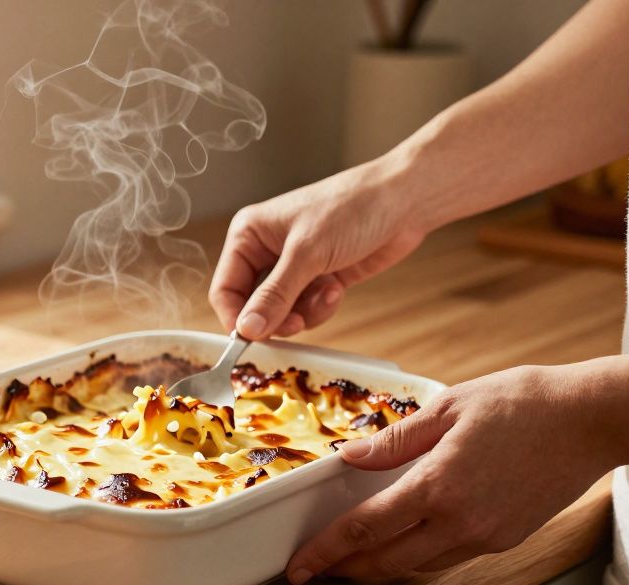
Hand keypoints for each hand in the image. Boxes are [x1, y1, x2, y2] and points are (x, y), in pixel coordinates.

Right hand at [209, 158, 430, 339]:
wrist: (404, 201)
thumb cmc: (352, 207)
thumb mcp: (307, 253)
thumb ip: (275, 295)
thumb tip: (247, 329)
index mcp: (248, 235)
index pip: (224, 289)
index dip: (237, 318)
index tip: (253, 339)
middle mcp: (265, 251)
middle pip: (252, 306)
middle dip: (277, 317)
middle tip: (298, 322)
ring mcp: (293, 267)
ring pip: (281, 313)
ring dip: (304, 312)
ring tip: (327, 292)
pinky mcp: (317, 279)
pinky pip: (306, 310)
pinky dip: (321, 307)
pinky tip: (337, 287)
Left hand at [284, 364, 612, 583]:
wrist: (594, 419)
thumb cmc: (526, 403)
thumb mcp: (448, 407)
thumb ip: (394, 440)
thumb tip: (350, 457)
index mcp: (438, 487)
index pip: (365, 529)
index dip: (326, 551)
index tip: (300, 566)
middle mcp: (461, 522)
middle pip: (386, 561)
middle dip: (345, 569)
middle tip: (315, 569)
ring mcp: (487, 536)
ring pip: (418, 565)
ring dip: (380, 566)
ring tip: (351, 559)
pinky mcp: (507, 539)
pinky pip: (450, 558)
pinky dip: (418, 556)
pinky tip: (404, 542)